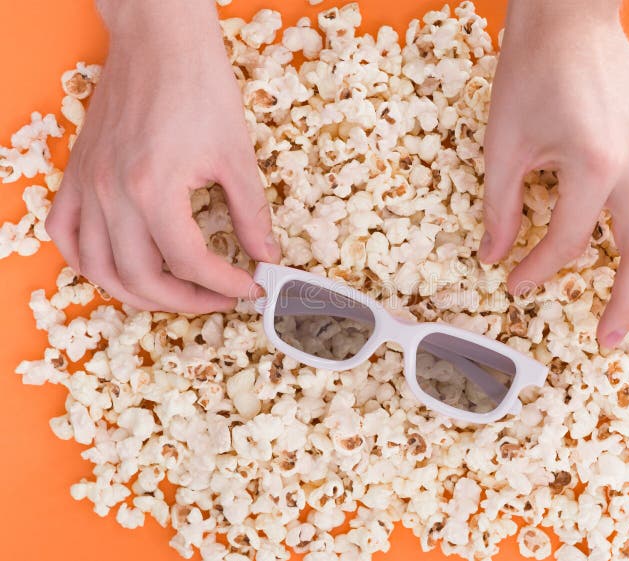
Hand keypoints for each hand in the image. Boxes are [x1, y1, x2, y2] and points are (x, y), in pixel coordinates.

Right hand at [45, 0, 278, 313]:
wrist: (160, 42)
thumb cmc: (200, 89)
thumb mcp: (237, 157)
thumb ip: (252, 214)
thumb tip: (266, 255)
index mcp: (154, 190)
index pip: (190, 263)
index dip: (225, 284)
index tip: (249, 288)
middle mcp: (112, 194)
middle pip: (141, 278)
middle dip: (185, 301)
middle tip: (218, 299)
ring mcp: (87, 185)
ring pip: (98, 268)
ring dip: (137, 293)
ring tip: (175, 294)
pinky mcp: (76, 174)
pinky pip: (64, 233)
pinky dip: (88, 260)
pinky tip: (118, 265)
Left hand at [480, 0, 628, 346]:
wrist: (566, 18)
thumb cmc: (530, 74)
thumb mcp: (503, 144)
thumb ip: (501, 206)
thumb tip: (492, 255)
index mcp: (590, 165)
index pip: (566, 241)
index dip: (537, 269)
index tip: (515, 283)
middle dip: (628, 303)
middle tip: (614, 340)